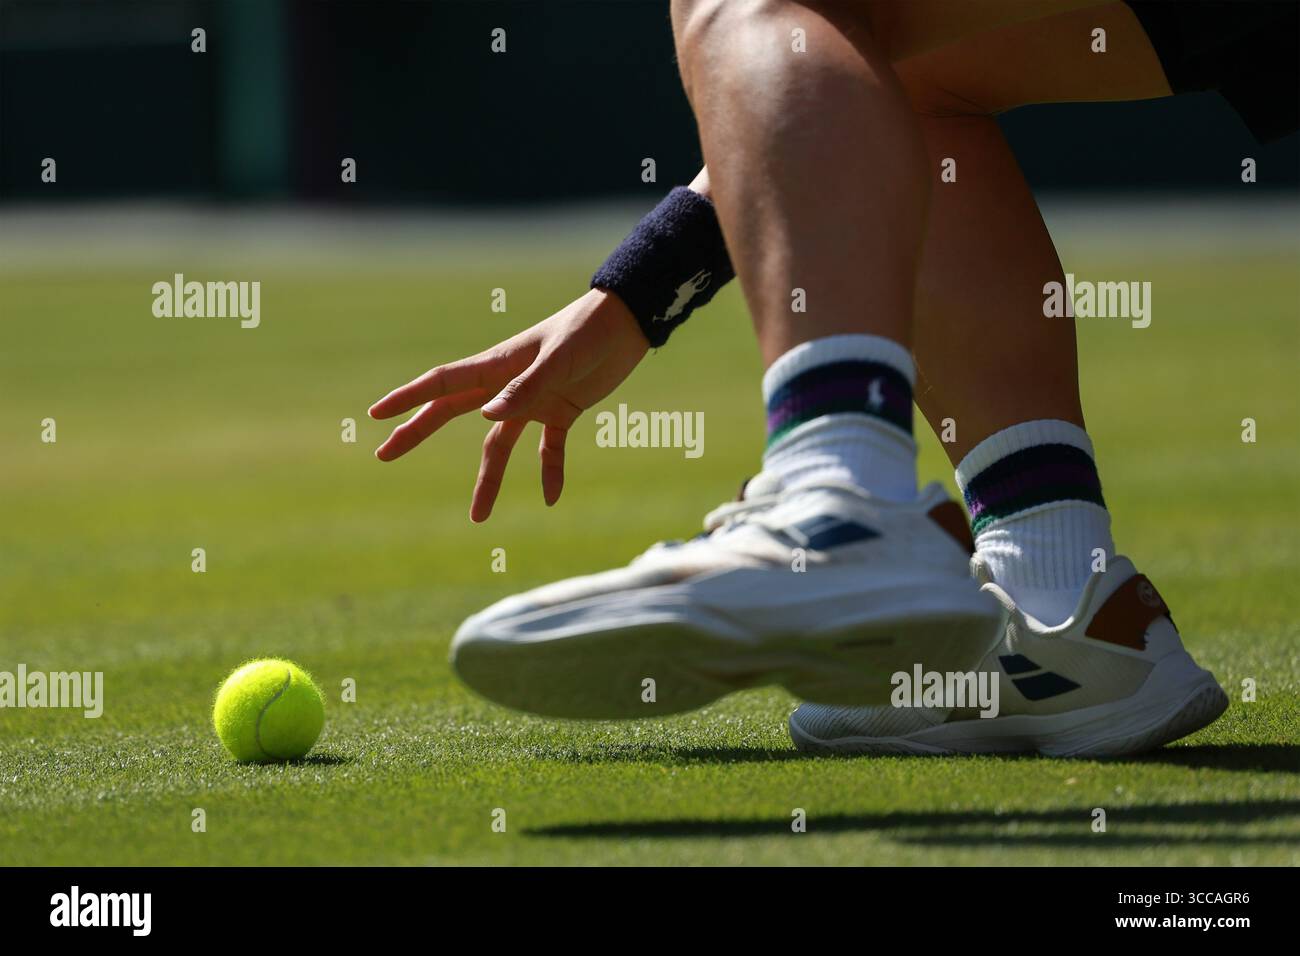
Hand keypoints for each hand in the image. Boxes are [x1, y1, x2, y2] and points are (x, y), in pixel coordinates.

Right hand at [368, 288, 648, 520]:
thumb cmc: (590, 331)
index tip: (376, 415)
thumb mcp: (559, 361)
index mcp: (498, 366)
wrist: (629, 323)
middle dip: (418, 434)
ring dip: (488, 479)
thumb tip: (486, 418)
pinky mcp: (562, 409)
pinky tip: (550, 497)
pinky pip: (548, 449)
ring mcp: (533, 399)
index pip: (442, 384)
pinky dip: (549, 471)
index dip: (407, 399)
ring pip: (499, 445)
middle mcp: (508, 385)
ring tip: (478, 518)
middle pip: (452, 413)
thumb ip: (525, 389)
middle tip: (385, 454)